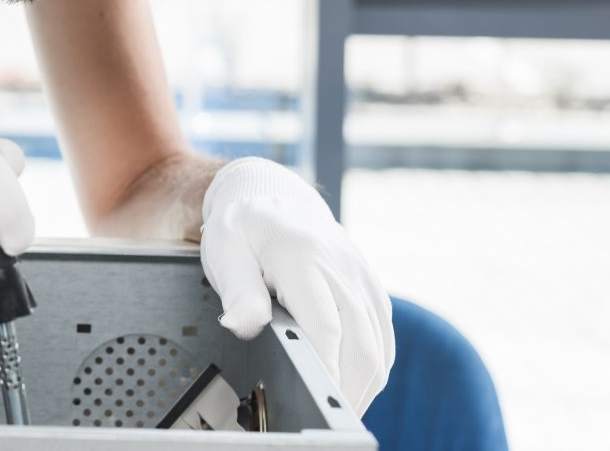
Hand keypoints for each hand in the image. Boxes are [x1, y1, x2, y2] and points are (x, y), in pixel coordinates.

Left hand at [199, 157, 393, 412]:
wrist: (272, 196)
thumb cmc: (244, 228)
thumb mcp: (225, 250)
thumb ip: (237, 289)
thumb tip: (241, 324)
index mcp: (303, 257)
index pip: (326, 327)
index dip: (324, 369)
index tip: (312, 396)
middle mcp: (342, 267)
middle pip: (362, 346)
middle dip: (347, 390)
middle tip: (324, 414)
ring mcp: (363, 277)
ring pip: (379, 349)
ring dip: (362, 386)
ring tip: (334, 406)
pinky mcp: (372, 287)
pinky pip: (384, 337)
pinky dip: (371, 368)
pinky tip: (349, 382)